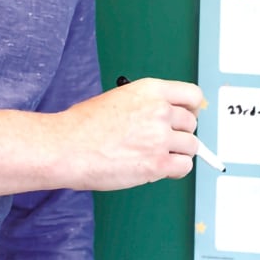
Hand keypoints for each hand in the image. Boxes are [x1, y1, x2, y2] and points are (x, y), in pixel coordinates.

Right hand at [58, 78, 203, 191]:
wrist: (66, 146)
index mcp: (150, 90)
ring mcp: (160, 137)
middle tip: (164, 141)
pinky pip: (184, 167)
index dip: (192, 108)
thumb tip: (166, 119)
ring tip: (156, 156)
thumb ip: (145, 106)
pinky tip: (158, 169)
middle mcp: (159, 110)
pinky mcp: (158, 164)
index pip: (193, 95)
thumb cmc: (83, 125)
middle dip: (180, 133)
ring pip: (191, 146)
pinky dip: (175, 170)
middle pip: (192, 123)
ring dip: (178, 153)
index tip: (187, 116)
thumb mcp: (118, 100)